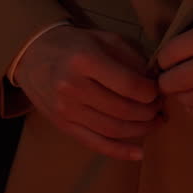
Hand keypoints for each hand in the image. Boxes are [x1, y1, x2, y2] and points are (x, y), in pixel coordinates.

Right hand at [13, 25, 164, 161]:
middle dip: (149, 112)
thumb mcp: (105, 39)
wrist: (33, 55)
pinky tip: (139, 153)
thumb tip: (155, 84)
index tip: (158, 90)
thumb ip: (132, 59)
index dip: (151, 92)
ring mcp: (66, 110)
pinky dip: (120, 152)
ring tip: (155, 122)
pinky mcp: (63, 126)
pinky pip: (95, 144)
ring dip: (141, 130)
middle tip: (159, 107)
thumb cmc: (74, 45)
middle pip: (123, 110)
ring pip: (113, 130)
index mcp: (85, 60)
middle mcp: (73, 87)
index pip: (129, 85)